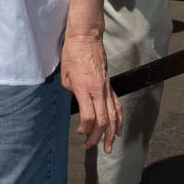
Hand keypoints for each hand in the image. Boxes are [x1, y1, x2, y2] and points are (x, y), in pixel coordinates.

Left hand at [61, 33, 121, 153]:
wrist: (86, 36)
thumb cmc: (72, 52)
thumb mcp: (64, 72)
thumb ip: (70, 90)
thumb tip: (76, 99)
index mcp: (84, 87)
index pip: (89, 116)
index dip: (85, 128)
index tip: (80, 132)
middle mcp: (97, 89)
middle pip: (102, 120)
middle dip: (96, 136)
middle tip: (89, 145)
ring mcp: (106, 87)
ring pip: (113, 115)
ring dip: (110, 133)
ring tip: (107, 146)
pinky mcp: (110, 84)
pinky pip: (117, 105)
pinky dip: (119, 119)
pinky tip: (117, 130)